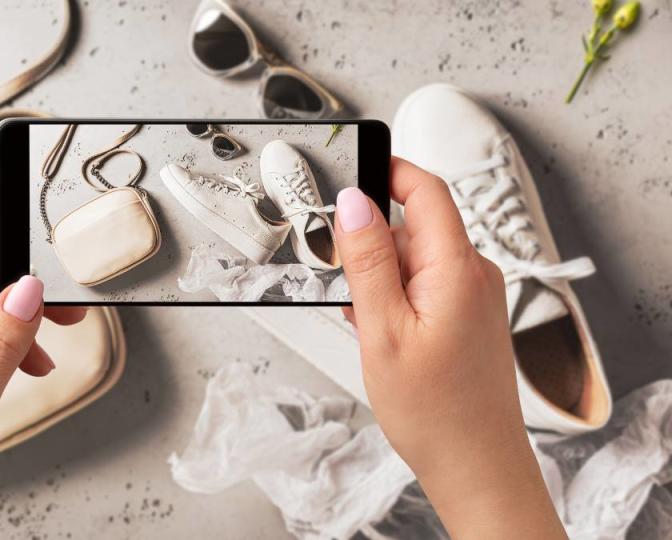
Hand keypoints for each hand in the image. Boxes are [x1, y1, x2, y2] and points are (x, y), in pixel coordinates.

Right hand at [333, 159, 565, 538]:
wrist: (475, 464)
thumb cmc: (436, 411)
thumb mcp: (383, 330)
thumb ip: (367, 261)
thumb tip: (353, 204)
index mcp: (456, 268)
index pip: (426, 189)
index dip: (387, 170)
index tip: (348, 172)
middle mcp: (473, 273)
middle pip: (412, 227)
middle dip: (370, 245)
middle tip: (343, 285)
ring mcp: (473, 295)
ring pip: (413, 259)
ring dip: (380, 278)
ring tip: (367, 325)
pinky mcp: (468, 315)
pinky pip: (424, 285)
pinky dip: (395, 298)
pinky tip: (382, 334)